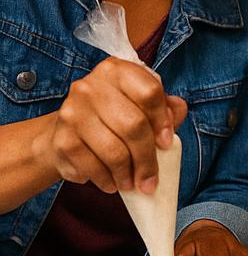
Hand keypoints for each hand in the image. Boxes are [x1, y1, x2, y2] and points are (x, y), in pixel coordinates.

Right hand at [31, 57, 187, 194]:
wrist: (67, 130)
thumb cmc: (114, 115)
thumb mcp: (141, 104)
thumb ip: (165, 106)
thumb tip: (177, 112)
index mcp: (117, 71)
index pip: (149, 92)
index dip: (163, 120)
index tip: (167, 143)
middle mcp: (91, 86)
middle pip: (133, 125)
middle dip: (146, 158)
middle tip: (151, 180)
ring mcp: (72, 112)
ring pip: (113, 150)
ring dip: (126, 174)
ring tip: (132, 183)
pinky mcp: (61, 139)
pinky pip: (91, 166)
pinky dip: (105, 180)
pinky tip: (112, 183)